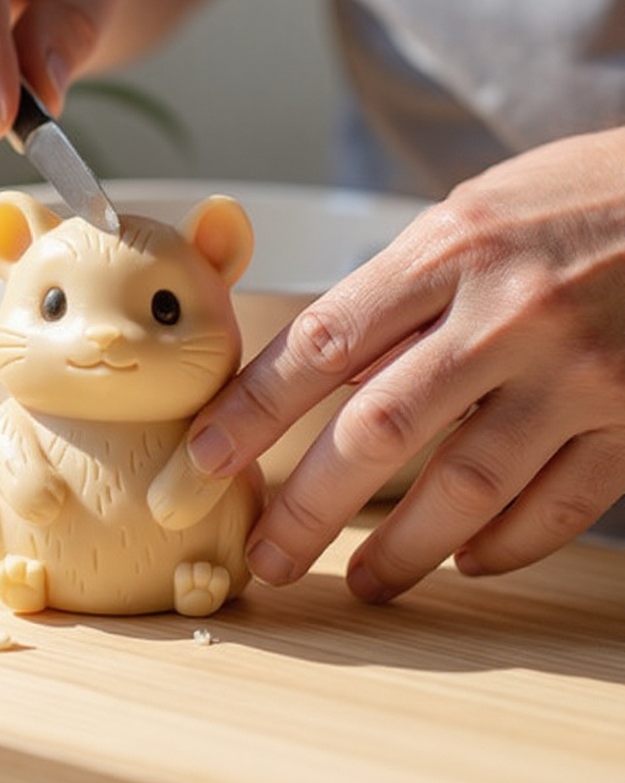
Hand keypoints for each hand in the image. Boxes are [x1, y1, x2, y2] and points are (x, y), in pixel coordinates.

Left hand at [187, 129, 624, 600]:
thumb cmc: (579, 198)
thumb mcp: (472, 216)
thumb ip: (400, 287)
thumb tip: (321, 361)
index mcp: (450, 250)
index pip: (323, 342)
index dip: (253, 409)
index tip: (204, 458)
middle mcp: (507, 315)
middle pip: (379, 429)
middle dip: (309, 505)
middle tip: (267, 558)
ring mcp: (577, 373)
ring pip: (468, 486)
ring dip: (404, 548)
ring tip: (361, 584)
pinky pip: (562, 503)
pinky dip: (508, 543)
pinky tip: (468, 561)